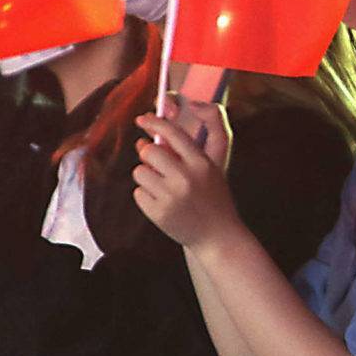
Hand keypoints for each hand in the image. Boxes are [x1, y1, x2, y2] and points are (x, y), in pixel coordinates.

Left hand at [131, 104, 243, 248]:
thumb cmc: (213, 197)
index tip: (142, 119)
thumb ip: (188, 147)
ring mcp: (171, 196)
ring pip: (139, 172)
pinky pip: (138, 193)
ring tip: (164, 187)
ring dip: (147, 176)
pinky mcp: (158, 212)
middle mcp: (186, 178)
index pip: (173, 133)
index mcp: (202, 163)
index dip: (154, 122)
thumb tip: (147, 139)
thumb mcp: (212, 168)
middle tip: (156, 162)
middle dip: (148, 154)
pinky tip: (163, 202)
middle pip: (149, 151)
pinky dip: (146, 195)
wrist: (217, 236)